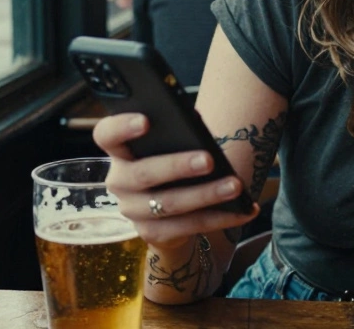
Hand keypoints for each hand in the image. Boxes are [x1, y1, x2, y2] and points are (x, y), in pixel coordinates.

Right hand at [93, 113, 258, 250]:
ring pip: (170, 204)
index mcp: (119, 151)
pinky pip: (190, 226)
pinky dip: (222, 217)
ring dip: (207, 195)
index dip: (121, 127)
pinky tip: (246, 210)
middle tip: (209, 160)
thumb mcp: (169, 146)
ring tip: (236, 185)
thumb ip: (176, 135)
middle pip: (143, 173)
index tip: (146, 120)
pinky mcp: (152, 234)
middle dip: (178, 166)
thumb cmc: (171, 163)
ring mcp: (133, 211)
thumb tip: (199, 128)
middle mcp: (119, 182)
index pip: (107, 135)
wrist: (167, 211)